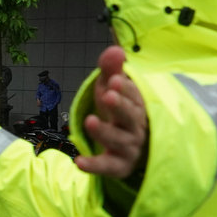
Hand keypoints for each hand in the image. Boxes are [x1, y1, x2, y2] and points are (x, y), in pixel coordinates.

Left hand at [76, 46, 147, 181]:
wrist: (128, 146)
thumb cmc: (118, 112)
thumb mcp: (112, 89)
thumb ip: (111, 70)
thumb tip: (115, 49)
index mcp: (137, 106)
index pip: (134, 96)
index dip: (125, 88)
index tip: (114, 79)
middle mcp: (136, 127)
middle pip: (131, 117)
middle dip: (120, 106)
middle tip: (108, 95)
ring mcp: (129, 147)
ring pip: (119, 141)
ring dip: (104, 132)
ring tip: (89, 121)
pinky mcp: (118, 165)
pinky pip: (108, 166)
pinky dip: (95, 165)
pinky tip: (79, 161)